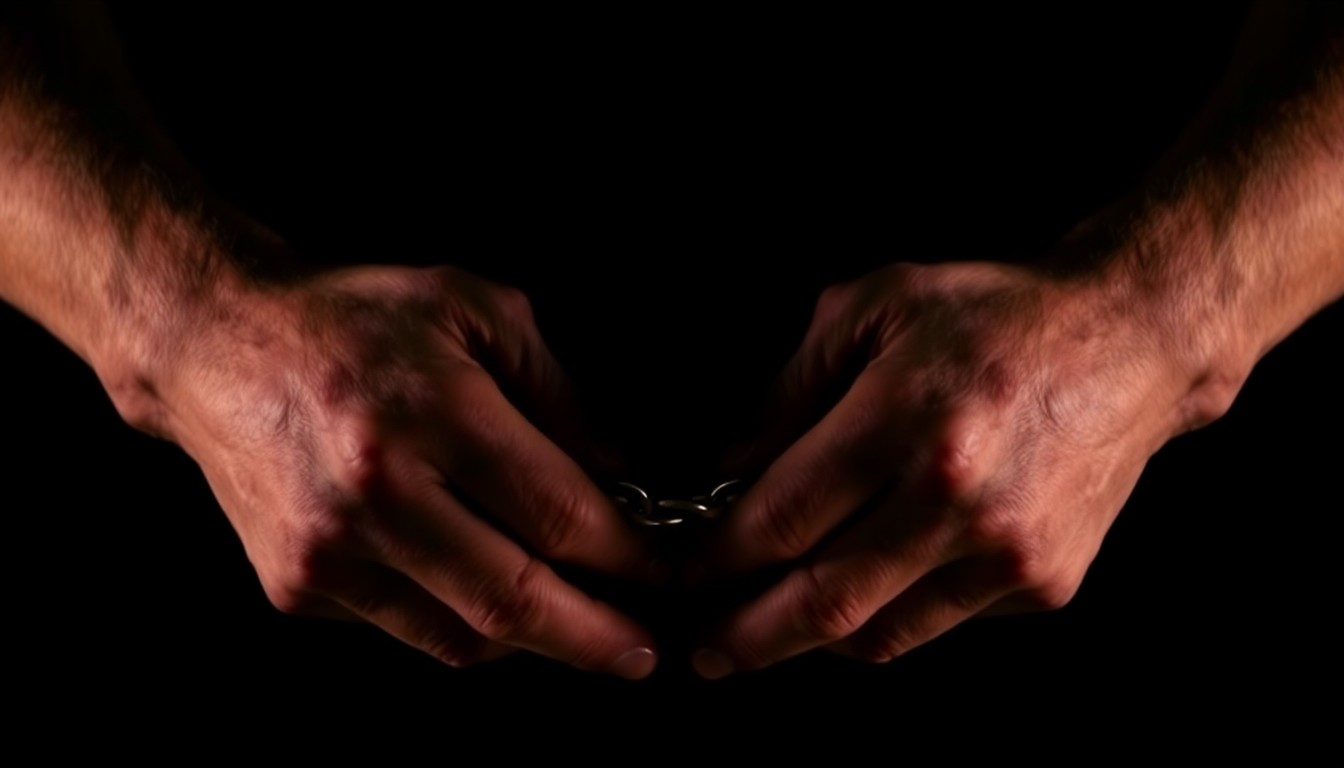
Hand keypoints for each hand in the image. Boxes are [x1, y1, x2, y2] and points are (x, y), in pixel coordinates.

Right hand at [144, 264, 659, 677]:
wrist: (214, 345)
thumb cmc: (357, 317)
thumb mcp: (477, 312)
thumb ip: (559, 398)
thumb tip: (625, 483)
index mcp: (430, 413)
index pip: (560, 516)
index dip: (631, 559)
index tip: (671, 575)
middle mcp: (376, 494)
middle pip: (516, 601)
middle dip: (598, 637)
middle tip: (647, 654)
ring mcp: (328, 552)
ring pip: (464, 637)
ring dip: (537, 644)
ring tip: (585, 630)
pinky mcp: (296, 587)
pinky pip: (409, 630)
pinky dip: (467, 628)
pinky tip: (497, 599)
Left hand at [691, 261, 1229, 676]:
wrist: (1132, 342)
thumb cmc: (995, 313)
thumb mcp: (873, 307)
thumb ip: (790, 390)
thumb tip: (728, 471)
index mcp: (905, 421)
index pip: (779, 521)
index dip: (716, 559)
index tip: (681, 569)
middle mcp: (955, 500)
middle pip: (819, 603)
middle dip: (746, 637)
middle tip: (703, 650)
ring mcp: (1005, 553)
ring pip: (876, 635)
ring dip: (807, 644)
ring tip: (765, 633)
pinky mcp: (1043, 584)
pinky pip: (935, 624)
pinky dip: (880, 624)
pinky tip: (853, 599)